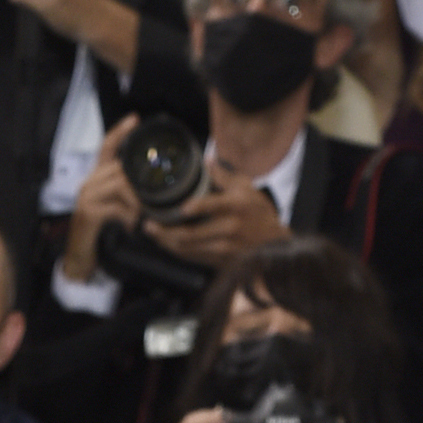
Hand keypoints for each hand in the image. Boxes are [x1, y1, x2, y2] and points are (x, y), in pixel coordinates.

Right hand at [61, 116, 141, 281]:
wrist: (79, 260)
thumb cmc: (100, 235)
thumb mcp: (115, 210)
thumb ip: (127, 196)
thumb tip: (151, 190)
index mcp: (95, 179)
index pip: (106, 148)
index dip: (120, 132)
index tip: (135, 119)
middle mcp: (88, 183)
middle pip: (121, 169)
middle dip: (141, 185)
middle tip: (152, 201)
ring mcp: (86, 197)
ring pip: (121, 185)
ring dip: (137, 202)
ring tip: (141, 217)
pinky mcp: (88, 213)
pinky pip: (117, 206)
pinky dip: (129, 216)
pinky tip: (131, 225)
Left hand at [150, 170, 290, 268]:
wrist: (274, 243)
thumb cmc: (259, 212)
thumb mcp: (246, 188)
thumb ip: (224, 176)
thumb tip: (206, 160)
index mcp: (235, 205)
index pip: (212, 205)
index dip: (194, 207)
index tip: (179, 206)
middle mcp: (229, 228)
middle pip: (191, 234)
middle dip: (166, 232)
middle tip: (148, 225)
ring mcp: (224, 248)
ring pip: (188, 249)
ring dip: (167, 243)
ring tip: (152, 233)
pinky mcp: (219, 262)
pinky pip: (192, 258)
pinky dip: (177, 251)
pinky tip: (166, 243)